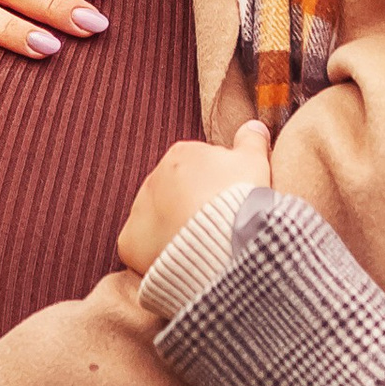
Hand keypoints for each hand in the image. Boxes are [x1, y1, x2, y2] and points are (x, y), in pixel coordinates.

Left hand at [117, 124, 273, 281]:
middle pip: (174, 193)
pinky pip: (141, 247)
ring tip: (201, 245)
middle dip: (191, 207)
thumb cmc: (241, 199)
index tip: (228, 202)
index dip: (215, 188)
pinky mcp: (130, 242)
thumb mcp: (254, 162)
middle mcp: (154, 178)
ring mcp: (139, 210)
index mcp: (181, 155)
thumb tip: (254, 126)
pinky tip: (180, 259)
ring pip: (157, 219)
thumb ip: (251, 140)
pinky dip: (156, 254)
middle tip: (215, 225)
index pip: (196, 169)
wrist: (223, 242)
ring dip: (173, 229)